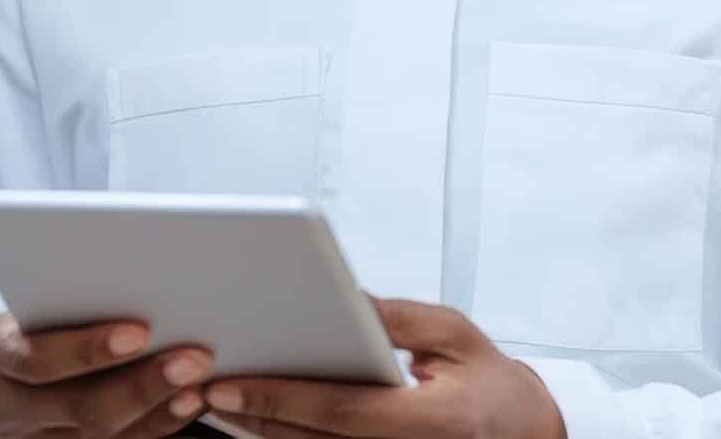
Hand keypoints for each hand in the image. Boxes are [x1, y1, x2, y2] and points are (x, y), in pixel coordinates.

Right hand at [0, 314, 214, 438]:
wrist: (2, 383)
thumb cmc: (29, 325)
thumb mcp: (29, 307)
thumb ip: (68, 301)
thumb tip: (139, 277)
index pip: (35, 359)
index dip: (87, 349)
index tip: (139, 331)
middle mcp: (7, 405)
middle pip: (78, 405)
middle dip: (140, 382)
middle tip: (192, 358)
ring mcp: (36, 438)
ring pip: (101, 434)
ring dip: (157, 405)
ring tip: (198, 380)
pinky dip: (159, 424)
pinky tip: (189, 401)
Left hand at [202, 300, 563, 438]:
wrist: (521, 434)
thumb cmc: (490, 383)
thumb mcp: (455, 335)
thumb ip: (396, 319)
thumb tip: (344, 297)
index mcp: (433, 422)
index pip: (340, 412)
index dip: (280, 396)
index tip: (229, 382)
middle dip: (252, 412)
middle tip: (199, 386)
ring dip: (260, 428)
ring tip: (214, 397)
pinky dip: (286, 436)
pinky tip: (254, 415)